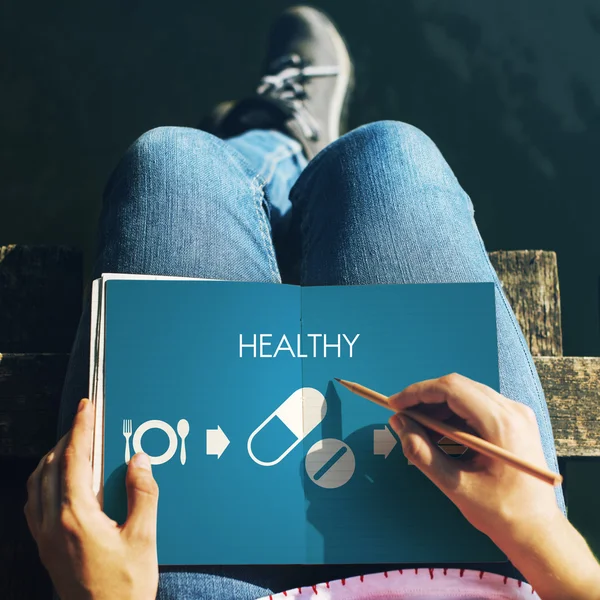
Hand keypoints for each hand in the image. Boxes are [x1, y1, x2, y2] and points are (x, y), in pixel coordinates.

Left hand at [24, 398, 158, 599]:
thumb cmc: (125, 587)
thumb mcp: (144, 539)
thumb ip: (143, 495)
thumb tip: (139, 459)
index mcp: (76, 517)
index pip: (74, 460)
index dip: (81, 428)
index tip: (87, 406)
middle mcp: (52, 523)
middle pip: (52, 466)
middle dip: (68, 437)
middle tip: (86, 419)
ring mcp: (43, 537)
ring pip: (37, 483)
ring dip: (54, 457)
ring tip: (74, 443)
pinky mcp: (44, 548)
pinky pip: (34, 502)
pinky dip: (44, 479)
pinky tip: (59, 480)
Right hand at [387, 373, 561, 543]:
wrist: (538, 530)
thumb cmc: (499, 512)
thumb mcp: (454, 484)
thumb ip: (421, 452)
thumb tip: (398, 423)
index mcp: (501, 423)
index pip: (451, 389)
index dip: (418, 392)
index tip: (394, 404)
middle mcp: (512, 410)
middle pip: (459, 387)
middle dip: (426, 398)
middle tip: (402, 416)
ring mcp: (517, 413)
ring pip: (467, 394)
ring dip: (439, 407)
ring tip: (419, 428)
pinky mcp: (516, 421)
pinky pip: (478, 405)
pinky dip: (455, 415)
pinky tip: (440, 434)